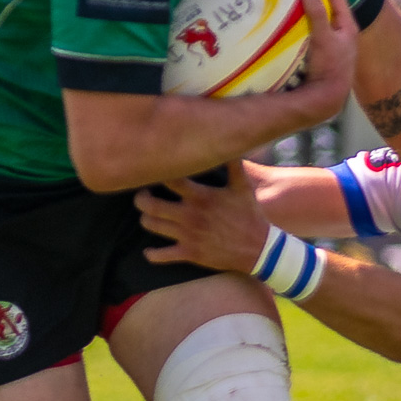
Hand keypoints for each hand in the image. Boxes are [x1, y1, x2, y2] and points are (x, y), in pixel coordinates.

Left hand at [135, 161, 269, 271]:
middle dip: (141, 198)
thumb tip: (231, 145)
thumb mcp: (243, 188)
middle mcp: (190, 215)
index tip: (153, 170)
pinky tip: (150, 250)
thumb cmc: (250, 216)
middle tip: (142, 195)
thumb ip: (234, 166)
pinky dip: (152, 254)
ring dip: (145, 219)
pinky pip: (161, 255)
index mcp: (201, 197)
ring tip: (148, 214)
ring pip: (152, 225)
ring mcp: (188, 235)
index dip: (157, 173)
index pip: (170, 180)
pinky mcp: (190, 253)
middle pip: (151, 204)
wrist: (259, 249)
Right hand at [295, 0, 357, 122]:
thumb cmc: (330, 67)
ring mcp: (332, 45)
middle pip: (329, 6)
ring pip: (321, 20)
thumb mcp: (324, 38)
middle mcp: (342, 34)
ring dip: (308, 8)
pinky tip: (291, 23)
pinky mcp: (322, 54)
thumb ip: (317, 14)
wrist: (327, 97)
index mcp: (348, 27)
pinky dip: (303, 24)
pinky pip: (312, 32)